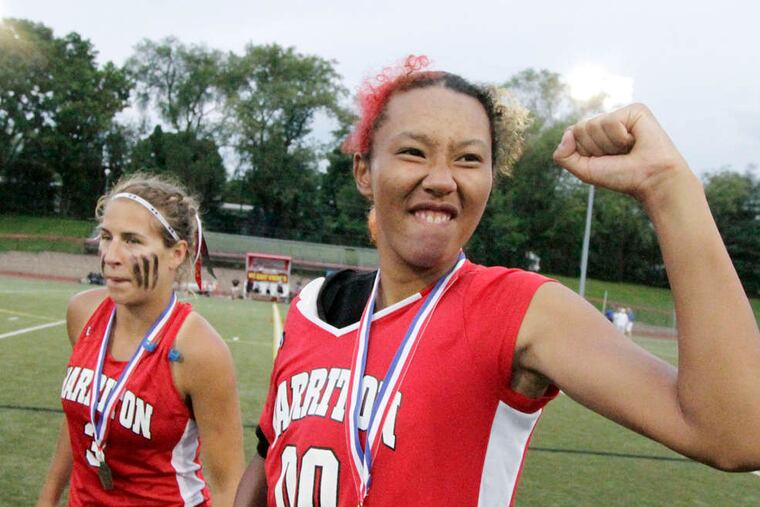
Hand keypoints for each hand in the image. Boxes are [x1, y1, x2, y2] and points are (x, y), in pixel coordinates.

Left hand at [552, 103, 691, 203]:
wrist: (649, 179)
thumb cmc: (620, 176)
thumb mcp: (584, 171)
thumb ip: (563, 156)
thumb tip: (567, 133)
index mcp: (594, 134)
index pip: (571, 134)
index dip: (584, 152)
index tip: (603, 160)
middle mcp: (606, 122)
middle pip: (580, 128)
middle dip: (595, 149)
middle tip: (617, 155)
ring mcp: (620, 115)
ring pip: (592, 125)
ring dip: (609, 145)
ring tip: (627, 149)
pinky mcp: (634, 110)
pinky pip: (610, 121)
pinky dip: (619, 137)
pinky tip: (634, 141)